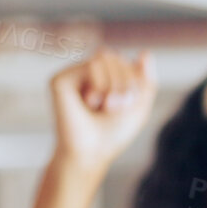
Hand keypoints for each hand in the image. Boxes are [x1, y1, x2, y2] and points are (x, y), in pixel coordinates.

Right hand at [51, 47, 156, 174]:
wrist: (91, 153)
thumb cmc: (112, 135)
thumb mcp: (138, 108)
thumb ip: (146, 81)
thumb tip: (146, 53)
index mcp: (100, 79)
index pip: (124, 62)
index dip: (134, 81)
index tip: (127, 106)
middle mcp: (83, 75)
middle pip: (115, 57)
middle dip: (126, 82)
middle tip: (116, 107)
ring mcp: (71, 76)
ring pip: (105, 57)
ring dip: (115, 84)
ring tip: (105, 106)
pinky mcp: (60, 80)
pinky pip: (92, 64)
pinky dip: (101, 84)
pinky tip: (91, 102)